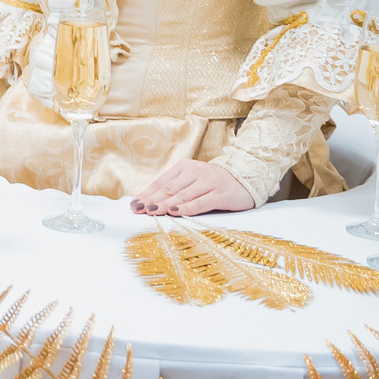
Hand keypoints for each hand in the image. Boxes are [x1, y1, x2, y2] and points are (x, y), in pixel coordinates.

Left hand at [129, 159, 254, 216]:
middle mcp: (196, 172)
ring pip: (182, 195)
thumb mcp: (192, 181)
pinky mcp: (220, 194)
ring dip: (165, 204)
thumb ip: (174, 190)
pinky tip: (174, 211)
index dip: (147, 193)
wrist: (245, 179)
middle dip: (152, 200)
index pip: (161, 182)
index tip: (134, 204)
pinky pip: (200, 202)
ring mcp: (208, 182)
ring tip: (151, 211)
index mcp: (185, 167)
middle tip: (138, 209)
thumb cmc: (213, 183)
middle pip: (169, 188)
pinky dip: (186, 207)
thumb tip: (149, 202)